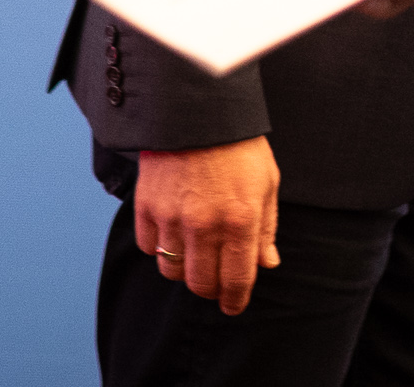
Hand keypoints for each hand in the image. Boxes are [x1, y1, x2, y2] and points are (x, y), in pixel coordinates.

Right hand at [133, 137, 280, 314]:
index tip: (233, 305)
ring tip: (193, 254)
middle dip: (210, 289)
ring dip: (184, 270)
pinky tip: (171, 233)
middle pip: (201, 284)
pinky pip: (149, 247)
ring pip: (172, 271)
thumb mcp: (267, 182)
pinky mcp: (147, 205)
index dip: (235, 301)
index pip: (236, 281)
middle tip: (215, 280)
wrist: (197, 108)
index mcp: (240, 221)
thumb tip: (266, 263)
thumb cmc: (238, 145)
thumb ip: (266, 227)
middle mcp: (204, 225)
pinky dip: (159, 248)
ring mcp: (172, 216)